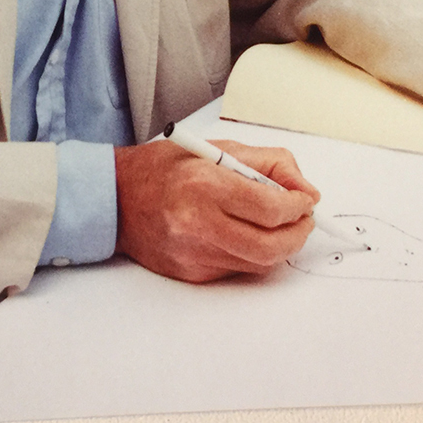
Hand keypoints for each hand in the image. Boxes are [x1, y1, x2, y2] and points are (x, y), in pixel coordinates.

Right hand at [114, 139, 317, 281]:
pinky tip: (245, 234)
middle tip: (303, 220)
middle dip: (298, 234)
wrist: (116, 199)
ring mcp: (194, 254)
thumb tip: (306, 190)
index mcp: (205, 185)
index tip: (306, 200)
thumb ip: (269, 164)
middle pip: (271, 246)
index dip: (299, 206)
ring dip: (279, 246)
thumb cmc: (165, 168)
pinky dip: (252, 253)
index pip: (270, 207)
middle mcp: (198, 224)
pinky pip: (237, 269)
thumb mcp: (218, 148)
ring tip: (278, 225)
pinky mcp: (192, 274)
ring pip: (258, 262)